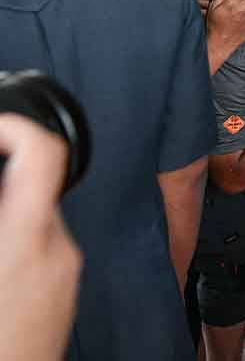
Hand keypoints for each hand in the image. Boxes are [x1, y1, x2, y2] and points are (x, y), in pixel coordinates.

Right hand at [0, 114, 82, 359]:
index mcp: (24, 239)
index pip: (42, 153)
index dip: (12, 127)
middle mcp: (56, 250)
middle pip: (33, 186)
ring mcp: (64, 272)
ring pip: (33, 218)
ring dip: (2, 215)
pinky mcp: (64, 291)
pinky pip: (39, 248)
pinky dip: (10, 243)